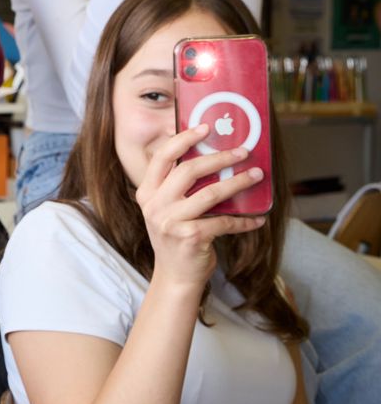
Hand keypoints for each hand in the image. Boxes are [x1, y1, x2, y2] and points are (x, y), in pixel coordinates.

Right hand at [136, 123, 265, 292]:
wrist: (175, 276)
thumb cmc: (176, 238)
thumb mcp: (167, 209)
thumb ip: (177, 187)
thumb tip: (211, 157)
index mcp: (147, 193)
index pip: (162, 157)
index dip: (184, 139)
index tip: (206, 127)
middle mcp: (154, 205)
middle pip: (189, 170)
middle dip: (220, 157)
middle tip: (243, 151)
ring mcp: (170, 222)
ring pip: (210, 193)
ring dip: (238, 182)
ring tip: (256, 176)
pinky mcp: (190, 237)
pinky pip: (224, 221)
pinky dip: (244, 220)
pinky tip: (257, 218)